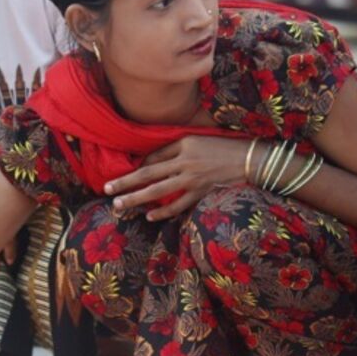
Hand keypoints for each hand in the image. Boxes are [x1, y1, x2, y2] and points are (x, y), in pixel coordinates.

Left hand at [105, 136, 247, 221]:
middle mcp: (185, 163)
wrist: (249, 159)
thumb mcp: (197, 140)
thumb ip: (173, 149)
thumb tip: (150, 163)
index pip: (153, 158)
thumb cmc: (222, 146)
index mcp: (183, 146)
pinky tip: (149, 215)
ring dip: (136, 199)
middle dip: (125, 183)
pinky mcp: (201, 194)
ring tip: (119, 205)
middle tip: (107, 190)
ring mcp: (193, 181)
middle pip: (148, 175)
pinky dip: (163, 212)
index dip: (136, 168)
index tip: (120, 176)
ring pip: (158, 192)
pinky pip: (178, 206)